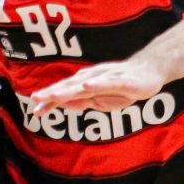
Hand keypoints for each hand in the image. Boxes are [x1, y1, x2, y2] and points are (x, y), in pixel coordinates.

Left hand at [29, 58, 164, 114]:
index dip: (49, 101)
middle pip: (69, 87)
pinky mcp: (120, 79)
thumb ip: (81, 101)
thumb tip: (62, 105)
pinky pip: (106, 82)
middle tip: (35, 99)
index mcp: (85, 84)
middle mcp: (91, 78)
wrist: (148, 72)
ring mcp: (105, 78)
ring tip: (53, 95)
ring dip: (67, 89)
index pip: (64, 94)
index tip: (34, 111)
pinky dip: (96, 83)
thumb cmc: (121, 86)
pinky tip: (86, 85)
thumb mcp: (99, 99)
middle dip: (51, 94)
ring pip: (83, 84)